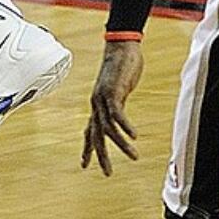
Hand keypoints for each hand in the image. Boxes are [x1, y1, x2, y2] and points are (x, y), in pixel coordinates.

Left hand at [81, 43, 142, 172]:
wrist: (121, 45)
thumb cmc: (121, 64)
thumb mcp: (117, 87)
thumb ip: (117, 100)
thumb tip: (118, 111)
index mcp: (97, 104)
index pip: (88, 131)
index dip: (86, 149)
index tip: (84, 165)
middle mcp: (97, 104)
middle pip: (95, 135)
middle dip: (100, 155)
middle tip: (108, 173)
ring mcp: (103, 98)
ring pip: (108, 128)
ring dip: (121, 144)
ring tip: (134, 156)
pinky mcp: (113, 91)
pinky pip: (118, 114)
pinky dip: (126, 126)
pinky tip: (134, 136)